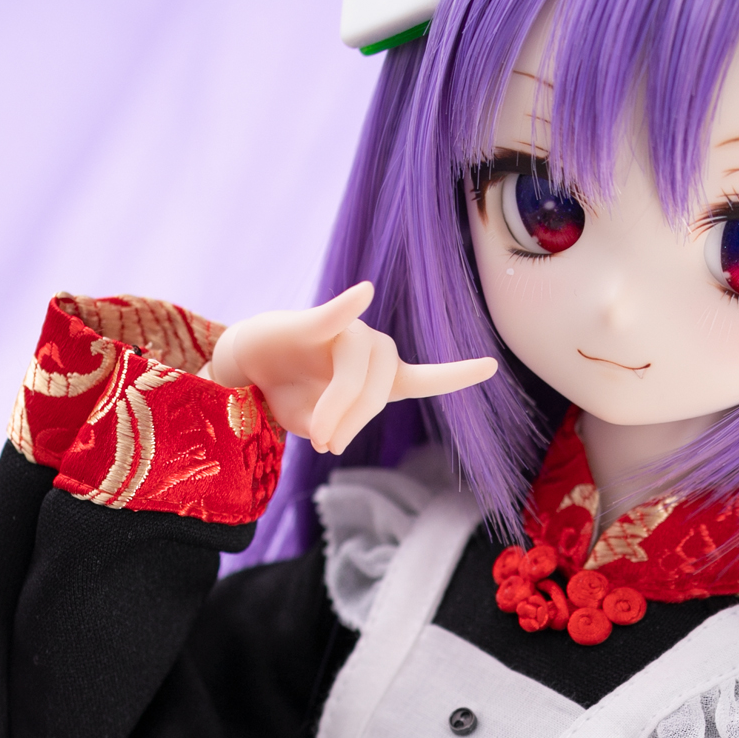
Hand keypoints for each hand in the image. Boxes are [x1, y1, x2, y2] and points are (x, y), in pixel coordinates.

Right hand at [206, 282, 496, 455]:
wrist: (247, 370)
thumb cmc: (292, 397)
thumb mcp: (318, 425)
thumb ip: (336, 430)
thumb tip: (333, 436)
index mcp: (381, 379)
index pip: (425, 378)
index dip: (456, 375)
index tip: (491, 367)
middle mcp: (370, 352)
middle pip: (378, 390)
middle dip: (354, 422)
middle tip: (327, 446)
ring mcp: (344, 334)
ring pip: (354, 374)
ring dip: (338, 406)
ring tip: (316, 435)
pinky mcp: (312, 322)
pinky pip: (333, 315)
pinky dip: (347, 306)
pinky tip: (364, 291)